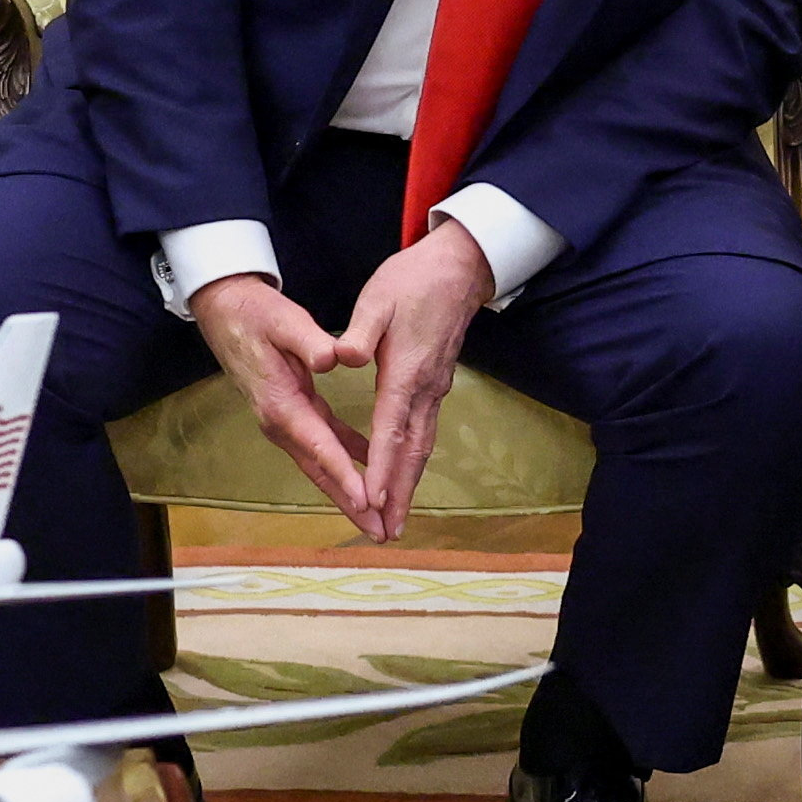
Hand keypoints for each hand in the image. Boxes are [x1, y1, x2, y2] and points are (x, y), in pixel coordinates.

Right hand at [188, 273, 366, 518]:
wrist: (226, 310)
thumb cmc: (256, 315)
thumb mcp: (284, 321)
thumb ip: (310, 341)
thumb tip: (332, 359)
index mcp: (282, 404)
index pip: (319, 446)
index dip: (344, 475)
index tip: (367, 501)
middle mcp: (281, 423)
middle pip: (320, 471)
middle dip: (350, 504)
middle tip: (380, 532)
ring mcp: (284, 422)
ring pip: (321, 464)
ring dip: (349, 491)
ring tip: (378, 517)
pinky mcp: (291, 413)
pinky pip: (323, 444)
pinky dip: (346, 461)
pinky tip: (371, 467)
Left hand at [333, 222, 495, 535]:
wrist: (460, 269)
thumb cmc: (413, 282)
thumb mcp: (377, 300)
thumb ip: (358, 333)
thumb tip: (341, 358)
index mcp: (405, 372)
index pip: (391, 429)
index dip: (382, 467)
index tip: (372, 499)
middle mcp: (425, 390)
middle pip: (413, 452)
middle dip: (400, 494)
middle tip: (389, 532)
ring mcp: (434, 391)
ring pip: (422, 447)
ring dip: (409, 485)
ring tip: (396, 518)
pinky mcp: (435, 387)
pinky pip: (424, 434)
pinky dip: (412, 463)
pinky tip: (402, 476)